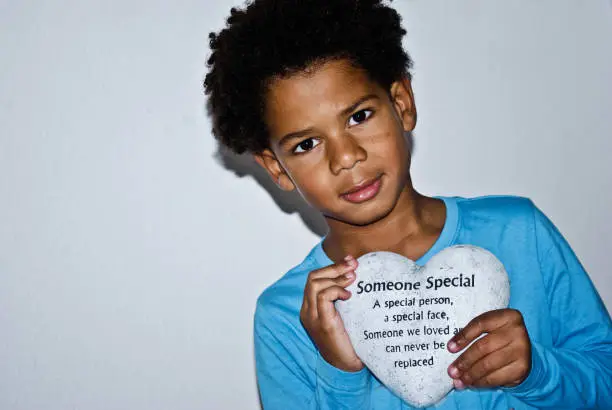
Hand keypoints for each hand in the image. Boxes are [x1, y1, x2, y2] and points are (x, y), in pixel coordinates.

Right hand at [300, 255, 363, 371]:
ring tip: (353, 277)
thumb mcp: (344, 314)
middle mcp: (308, 311)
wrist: (346, 366)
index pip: (314, 279)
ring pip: (315, 284)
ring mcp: (313, 317)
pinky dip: (336, 290)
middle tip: (353, 264)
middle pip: (313, 278)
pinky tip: (348, 294)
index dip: (331, 267)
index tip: (350, 261)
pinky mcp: (323, 323)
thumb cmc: (348, 339)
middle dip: (334, 267)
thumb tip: (356, 275)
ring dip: (336, 276)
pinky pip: (323, 297)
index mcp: (311, 307)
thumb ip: (343, 298)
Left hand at [447, 308, 530, 388]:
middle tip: (452, 371)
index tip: (450, 348)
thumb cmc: (499, 336)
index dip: (463, 336)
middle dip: (464, 361)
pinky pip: (496, 377)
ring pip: (488, 364)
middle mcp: (517, 332)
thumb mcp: (489, 327)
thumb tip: (452, 349)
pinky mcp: (522, 368)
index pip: (480, 324)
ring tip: (458, 380)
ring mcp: (522, 351)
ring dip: (470, 375)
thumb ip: (473, 333)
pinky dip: (481, 382)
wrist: (523, 351)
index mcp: (507, 316)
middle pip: (483, 347)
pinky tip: (472, 383)